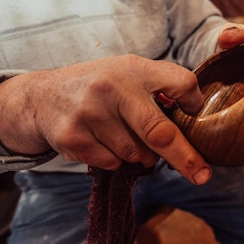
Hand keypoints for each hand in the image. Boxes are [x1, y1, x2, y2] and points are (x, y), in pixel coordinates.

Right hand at [0, 55, 211, 184]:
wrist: (41, 97)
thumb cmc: (97, 87)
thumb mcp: (126, 73)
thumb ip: (157, 89)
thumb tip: (193, 119)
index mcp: (134, 68)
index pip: (180, 82)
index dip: (194, 101)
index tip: (196, 114)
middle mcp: (112, 88)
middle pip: (159, 132)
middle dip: (185, 158)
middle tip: (203, 175)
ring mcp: (90, 113)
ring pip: (136, 154)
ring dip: (141, 156)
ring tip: (125, 137)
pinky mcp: (73, 137)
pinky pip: (113, 163)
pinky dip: (116, 160)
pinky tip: (102, 142)